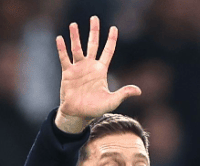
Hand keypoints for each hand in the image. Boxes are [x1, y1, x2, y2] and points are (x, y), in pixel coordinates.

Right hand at [54, 16, 141, 133]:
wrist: (78, 114)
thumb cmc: (95, 109)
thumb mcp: (112, 101)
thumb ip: (124, 93)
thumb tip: (139, 91)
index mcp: (101, 71)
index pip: (108, 51)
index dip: (111, 40)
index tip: (114, 28)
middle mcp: (90, 67)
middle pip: (93, 45)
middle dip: (94, 31)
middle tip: (94, 18)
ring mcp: (78, 69)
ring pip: (76, 48)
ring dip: (75, 37)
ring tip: (73, 24)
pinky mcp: (67, 73)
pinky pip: (64, 58)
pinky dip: (62, 49)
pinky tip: (60, 38)